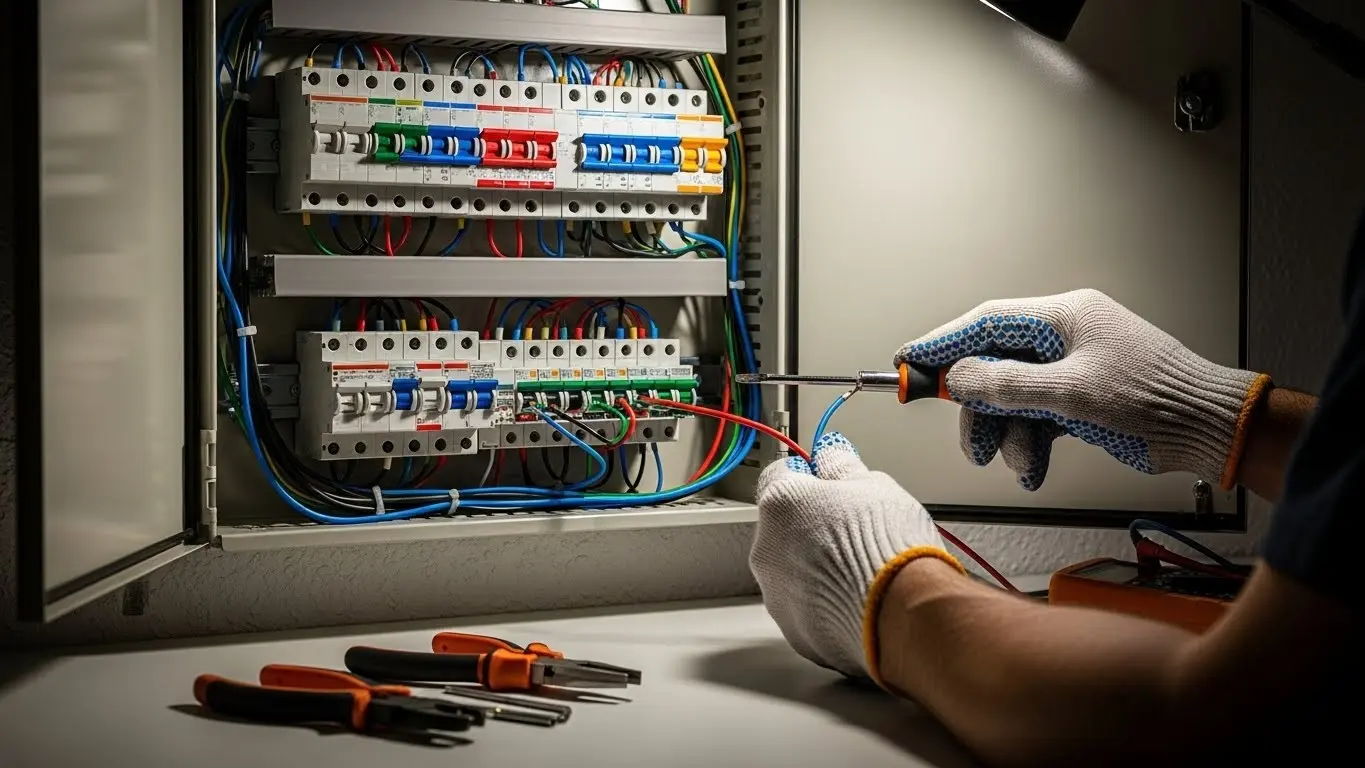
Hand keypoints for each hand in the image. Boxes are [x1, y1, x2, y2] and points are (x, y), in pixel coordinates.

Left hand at [750, 433, 963, 680]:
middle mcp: (766, 552)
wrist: (904, 616)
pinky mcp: (796, 633)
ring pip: (793, 572)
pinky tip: (860, 600)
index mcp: (780, 505)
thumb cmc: (889, 547)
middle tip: (855, 530)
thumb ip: (841, 465)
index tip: (829, 482)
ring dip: (817, 568)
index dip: (808, 476)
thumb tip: (831, 454)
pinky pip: (807, 610)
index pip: (781, 475)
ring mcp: (778, 597)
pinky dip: (827, 604)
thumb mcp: (873, 484)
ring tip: (863, 570)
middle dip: (812, 526)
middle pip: (784, 527)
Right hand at [895, 289, 1270, 490]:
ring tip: (1018, 462)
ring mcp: (1071, 370)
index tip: (909, 363)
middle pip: (995, 367)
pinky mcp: (1079, 400)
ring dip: (1008, 435)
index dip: (943, 343)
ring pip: (1012, 399)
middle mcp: (1064, 339)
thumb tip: (960, 378)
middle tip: (969, 437)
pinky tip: (1033, 469)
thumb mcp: (1073, 393)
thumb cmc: (1156, 400)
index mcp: (1064, 318)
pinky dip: (1030, 445)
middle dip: (979, 407)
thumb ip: (1009, 385)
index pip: (987, 323)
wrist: (1208, 430)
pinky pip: (1035, 418)